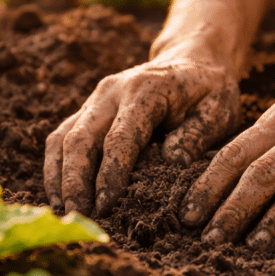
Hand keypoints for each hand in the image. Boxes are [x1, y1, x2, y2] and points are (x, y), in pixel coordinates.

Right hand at [44, 51, 240, 216]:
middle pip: (80, 138)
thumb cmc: (209, 90)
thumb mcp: (218, 109)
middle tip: (77, 215)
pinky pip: (62, 137)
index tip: (106, 206)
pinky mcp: (89, 110)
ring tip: (63, 211)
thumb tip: (172, 163)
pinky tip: (59, 195)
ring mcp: (96, 99)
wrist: (193, 60)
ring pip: (63, 138)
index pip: (120, 137)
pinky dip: (56, 167)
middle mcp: (112, 91)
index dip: (110, 174)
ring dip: (59, 176)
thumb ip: (196, 135)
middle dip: (75, 180)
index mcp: (145, 91)